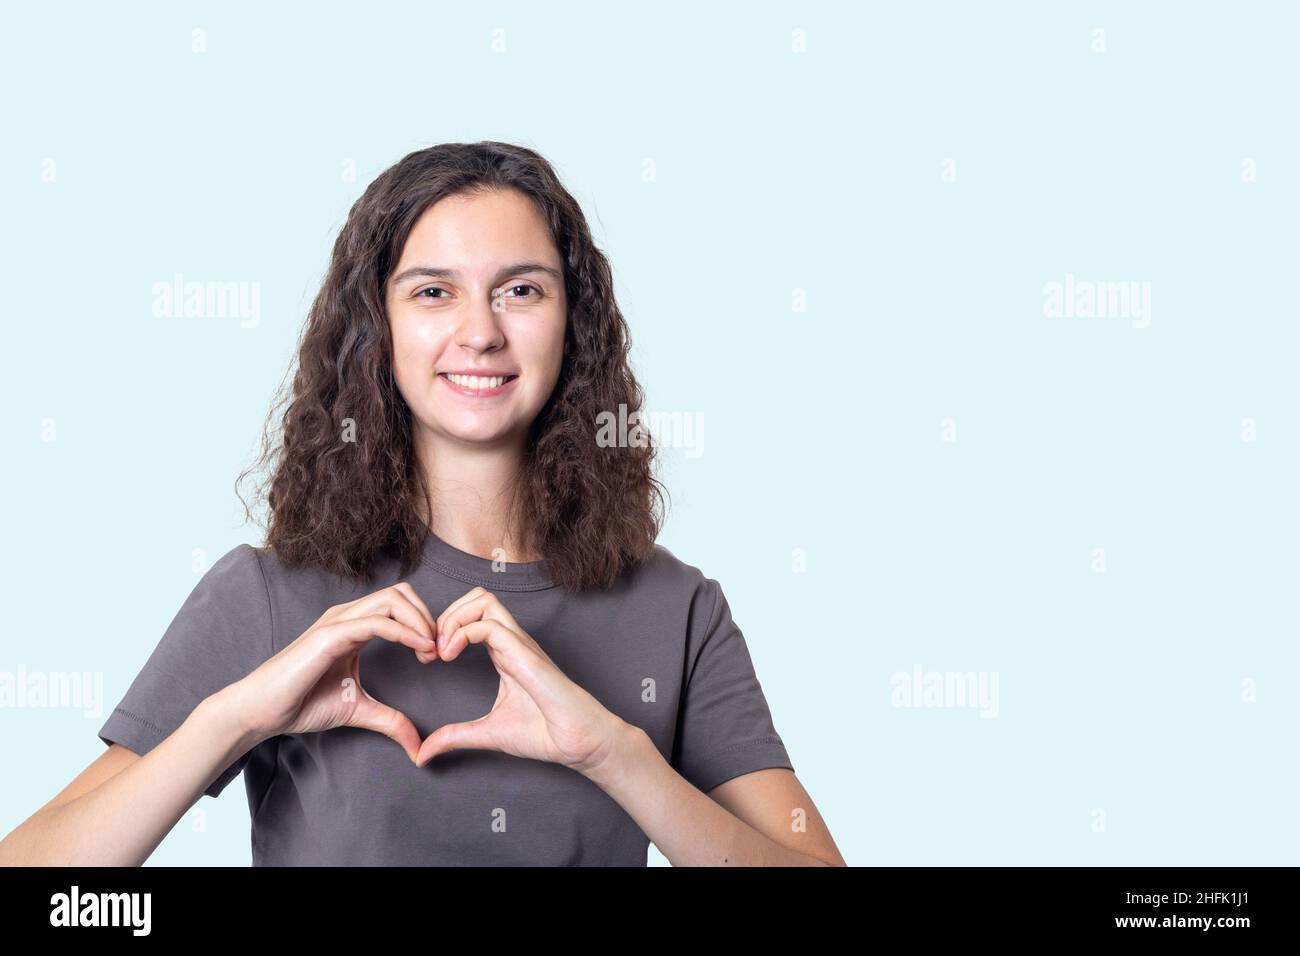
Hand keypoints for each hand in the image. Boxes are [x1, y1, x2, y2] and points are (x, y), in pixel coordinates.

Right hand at [228, 582, 438, 762]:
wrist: (261, 712)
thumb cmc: (300, 704)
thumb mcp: (357, 710)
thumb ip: (389, 720)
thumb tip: (418, 746)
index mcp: (355, 627)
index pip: (400, 605)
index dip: (425, 624)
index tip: (436, 655)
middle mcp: (348, 617)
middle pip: (402, 593)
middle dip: (429, 617)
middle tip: (438, 651)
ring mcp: (338, 622)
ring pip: (392, 599)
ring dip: (421, 621)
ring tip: (431, 650)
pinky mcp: (329, 635)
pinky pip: (376, 622)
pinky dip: (404, 631)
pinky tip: (420, 648)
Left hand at [414, 586, 624, 773]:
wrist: (577, 743)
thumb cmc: (544, 733)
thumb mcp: (486, 733)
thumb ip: (455, 736)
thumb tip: (423, 753)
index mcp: (505, 653)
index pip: (473, 615)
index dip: (444, 628)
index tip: (428, 659)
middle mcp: (512, 642)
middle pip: (477, 597)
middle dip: (445, 615)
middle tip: (431, 650)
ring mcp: (520, 645)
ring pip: (483, 600)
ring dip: (453, 619)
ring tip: (441, 651)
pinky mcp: (525, 655)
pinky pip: (489, 626)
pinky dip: (461, 633)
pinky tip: (451, 657)